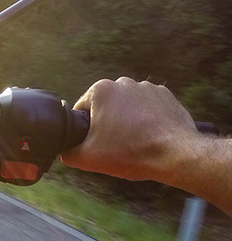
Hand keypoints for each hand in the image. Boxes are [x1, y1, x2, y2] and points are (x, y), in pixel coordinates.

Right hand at [61, 77, 197, 182]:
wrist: (175, 155)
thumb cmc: (130, 152)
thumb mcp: (85, 158)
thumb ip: (66, 152)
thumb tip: (64, 150)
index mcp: (100, 90)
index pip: (81, 110)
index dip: (84, 130)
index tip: (95, 144)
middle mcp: (124, 82)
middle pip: (105, 107)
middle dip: (107, 124)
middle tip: (114, 146)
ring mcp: (148, 88)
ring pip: (127, 108)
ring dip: (127, 122)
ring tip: (134, 143)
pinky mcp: (167, 97)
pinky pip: (148, 109)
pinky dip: (146, 121)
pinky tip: (149, 137)